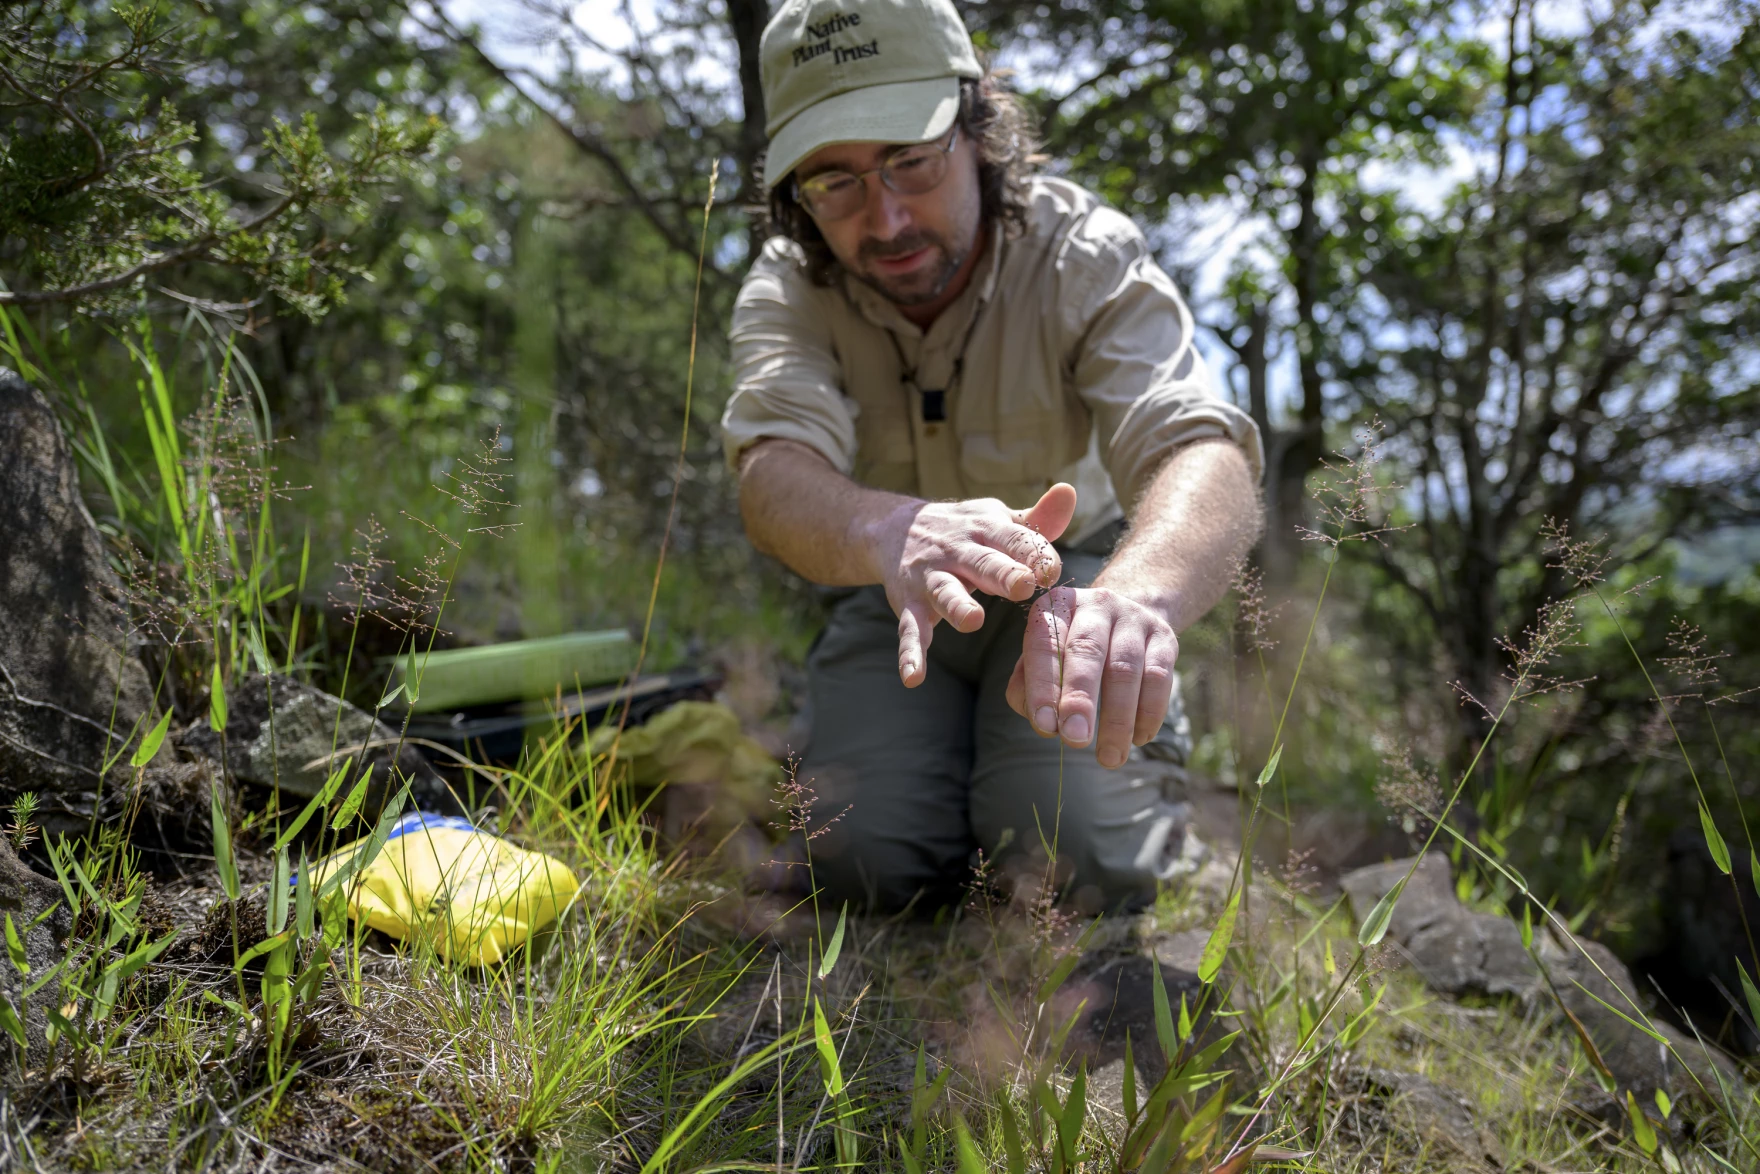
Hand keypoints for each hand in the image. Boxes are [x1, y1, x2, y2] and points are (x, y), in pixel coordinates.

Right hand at [873, 484, 1076, 686]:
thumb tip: (1069, 491)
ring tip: (972, 622)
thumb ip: (1036, 520)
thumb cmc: (966, 531)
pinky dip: (910, 654)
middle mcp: (957, 551)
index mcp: (986, 529)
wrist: (896, 529)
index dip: (1034, 553)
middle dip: (1001, 574)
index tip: (1052, 570)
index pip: (1014, 539)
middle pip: (982, 563)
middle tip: (1023, 587)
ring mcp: (931, 578)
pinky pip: (909, 630)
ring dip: (957, 606)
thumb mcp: (998, 520)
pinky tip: (914, 677)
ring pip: (945, 593)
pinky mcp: (909, 604)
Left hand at [1005, 585, 1178, 768]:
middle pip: (1088, 651)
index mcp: (1057, 606)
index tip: (1045, 726)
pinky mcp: (1165, 637)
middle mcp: (1096, 605)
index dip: (1043, 686)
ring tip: (1109, 757)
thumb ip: (1028, 687)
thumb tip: (1044, 721)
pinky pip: (1159, 678)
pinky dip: (1149, 714)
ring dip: (1118, 719)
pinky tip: (1139, 739)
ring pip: (1126, 669)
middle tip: (1076, 739)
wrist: (1126, 618)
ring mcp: (1134, 618)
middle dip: (1081, 699)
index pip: (1045, 644)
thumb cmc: (1071, 650)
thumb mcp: (1043, 657)